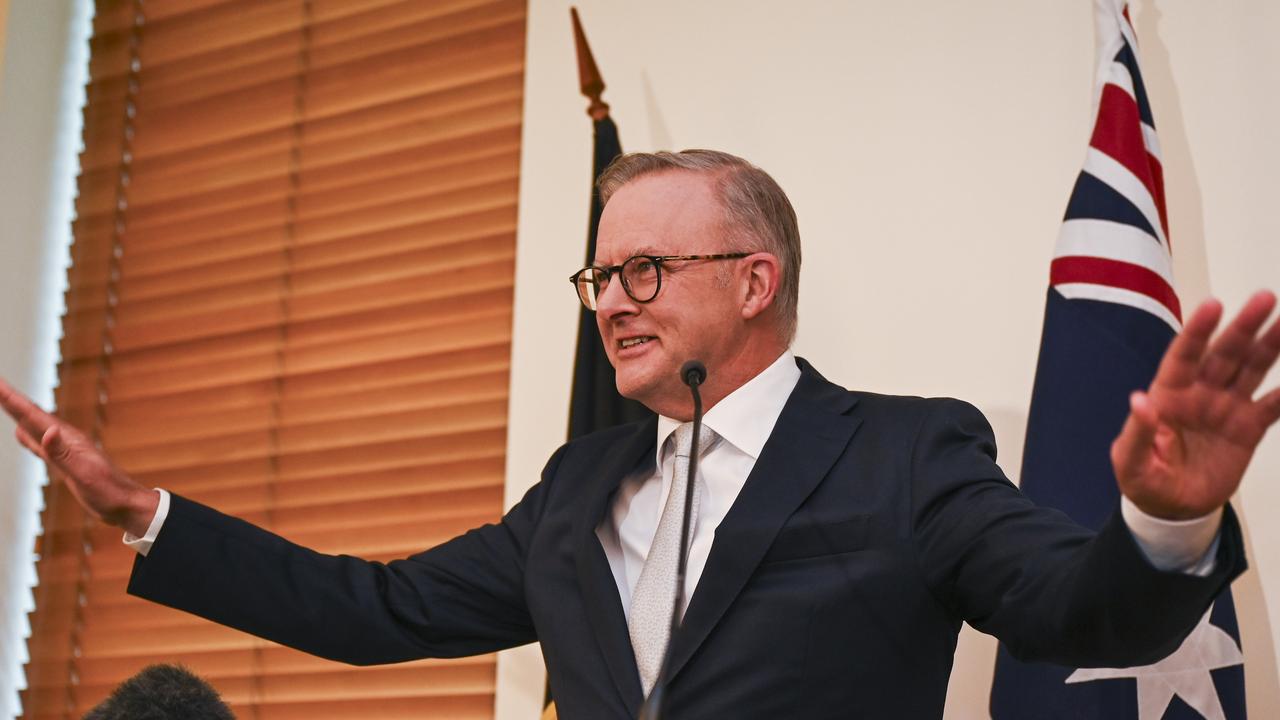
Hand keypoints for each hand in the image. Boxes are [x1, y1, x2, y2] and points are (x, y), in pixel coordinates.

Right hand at [0, 378, 156, 535]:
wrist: (127, 504)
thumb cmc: (109, 492)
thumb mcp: (84, 474)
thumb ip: (64, 454)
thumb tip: (49, 430)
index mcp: (67, 439)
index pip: (33, 416)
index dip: (12, 399)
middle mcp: (65, 439)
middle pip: (32, 415)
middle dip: (11, 398)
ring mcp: (65, 449)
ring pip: (34, 426)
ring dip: (18, 411)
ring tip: (4, 397)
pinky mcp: (65, 461)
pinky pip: (39, 442)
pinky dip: (27, 434)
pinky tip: (21, 432)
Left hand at [1113, 290, 1279, 519]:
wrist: (1171, 509)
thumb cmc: (1144, 478)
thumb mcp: (1130, 460)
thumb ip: (1137, 432)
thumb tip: (1139, 400)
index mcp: (1169, 395)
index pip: (1184, 355)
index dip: (1198, 331)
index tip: (1214, 305)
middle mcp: (1200, 394)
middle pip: (1224, 354)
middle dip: (1244, 326)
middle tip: (1265, 298)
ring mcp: (1225, 409)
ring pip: (1251, 370)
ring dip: (1269, 346)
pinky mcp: (1247, 429)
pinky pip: (1272, 406)